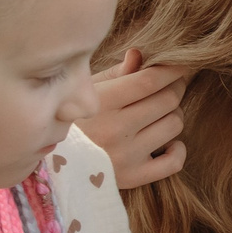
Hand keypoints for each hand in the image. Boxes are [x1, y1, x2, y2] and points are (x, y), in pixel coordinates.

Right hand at [81, 49, 190, 188]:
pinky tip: (167, 142)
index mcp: (101, 103)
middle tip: (171, 85)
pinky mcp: (133, 177)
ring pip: (174, 125)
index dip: (171, 69)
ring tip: (160, 113)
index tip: (178, 64)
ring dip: (174, 114)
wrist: (53, 164)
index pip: (149, 81)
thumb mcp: (87, 92)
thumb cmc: (73, 120)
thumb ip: (117, 74)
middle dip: (175, 87)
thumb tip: (139, 54)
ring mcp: (125, 156)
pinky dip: (177, 149)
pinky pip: (174, 162)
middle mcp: (115, 130)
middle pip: (168, 100)